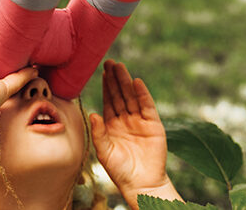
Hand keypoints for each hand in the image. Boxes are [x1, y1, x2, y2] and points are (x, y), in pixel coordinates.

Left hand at [90, 60, 177, 199]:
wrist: (141, 183)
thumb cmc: (120, 171)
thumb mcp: (104, 152)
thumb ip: (98, 133)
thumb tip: (92, 113)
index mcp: (112, 125)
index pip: (108, 101)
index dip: (106, 87)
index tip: (101, 71)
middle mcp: (125, 120)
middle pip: (120, 95)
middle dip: (115, 79)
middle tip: (109, 62)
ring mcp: (140, 121)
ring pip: (131, 97)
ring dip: (126, 82)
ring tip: (120, 66)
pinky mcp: (153, 125)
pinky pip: (147, 106)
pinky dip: (142, 94)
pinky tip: (136, 82)